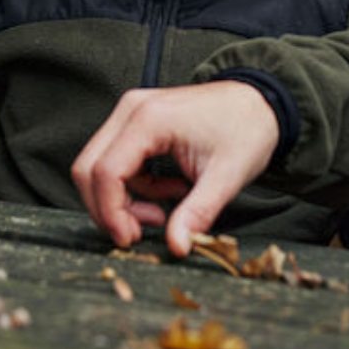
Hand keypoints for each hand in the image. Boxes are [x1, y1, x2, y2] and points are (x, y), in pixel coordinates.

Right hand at [72, 81, 279, 256]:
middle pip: (89, 167)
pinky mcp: (136, 121)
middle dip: (108, 209)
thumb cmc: (245, 129)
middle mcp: (131, 110)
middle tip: (140, 233)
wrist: (260, 102)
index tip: (131, 241)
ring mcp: (131, 113)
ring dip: (121, 200)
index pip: (105, 172)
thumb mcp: (226, 177)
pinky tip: (167, 193)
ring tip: (162, 212)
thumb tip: (176, 247)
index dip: (111, 213)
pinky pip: (116, 161)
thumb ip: (196, 213)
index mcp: (148, 119)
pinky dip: (134, 187)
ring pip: (98, 166)